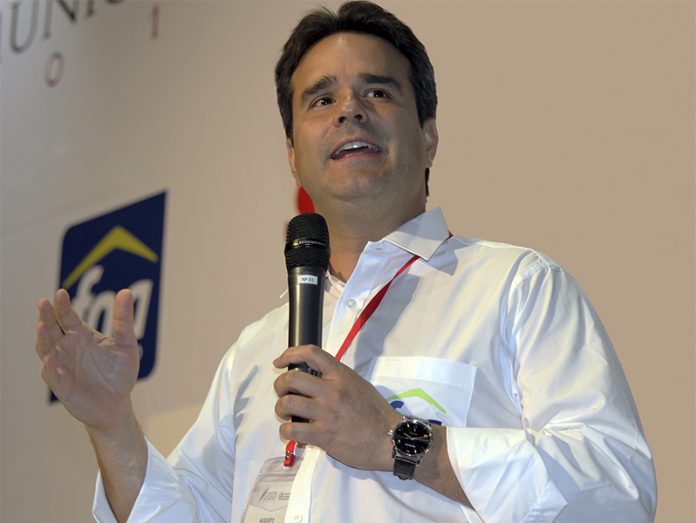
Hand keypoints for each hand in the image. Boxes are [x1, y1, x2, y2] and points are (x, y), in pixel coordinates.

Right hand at [35, 288, 139, 432]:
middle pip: (51, 329)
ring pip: (45, 349)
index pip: (66, 317)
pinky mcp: (62, 386)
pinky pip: (52, 376)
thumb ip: (124, 320)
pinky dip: (50, 367)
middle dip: (46, 316)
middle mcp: (67, 348)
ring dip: (43, 338)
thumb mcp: (126, 344)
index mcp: (80, 336)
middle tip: (43, 302)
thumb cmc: (120, 372)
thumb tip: (126, 291)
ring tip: (42, 325)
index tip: (60, 293)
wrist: (118, 404)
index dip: (62, 305)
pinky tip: (50, 357)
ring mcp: (61, 367)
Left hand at [274, 345, 401, 470]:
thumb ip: (336, 379)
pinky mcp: (323, 435)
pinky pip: (291, 429)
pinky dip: (287, 430)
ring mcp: (326, 413)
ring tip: (288, 413)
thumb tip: (313, 378)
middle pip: (291, 378)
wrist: (390, 439)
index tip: (280, 362)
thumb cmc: (375, 412)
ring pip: (287, 403)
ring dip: (281, 408)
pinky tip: (294, 431)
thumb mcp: (357, 384)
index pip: (311, 353)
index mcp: (341, 375)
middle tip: (283, 392)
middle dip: (280, 385)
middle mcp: (331, 390)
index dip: (290, 354)